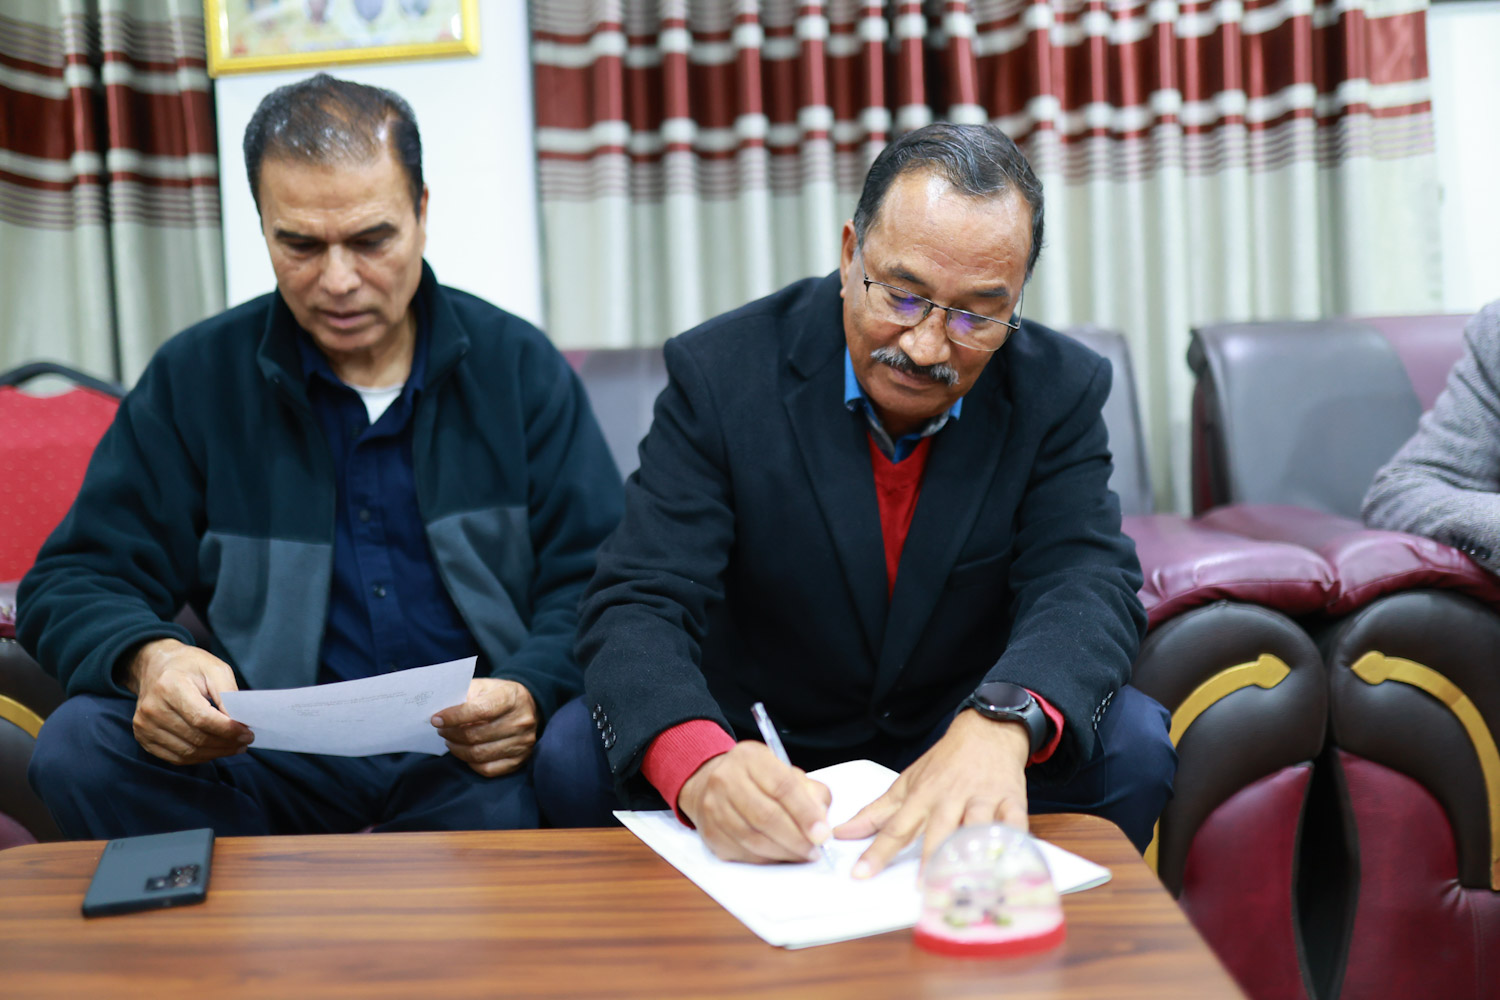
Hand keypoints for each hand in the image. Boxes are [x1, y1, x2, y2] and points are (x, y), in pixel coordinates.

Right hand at [123, 638, 252, 764]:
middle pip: (196, 738)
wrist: (155, 666)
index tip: (247, 734)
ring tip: (234, 747)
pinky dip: (199, 757)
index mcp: (170, 686)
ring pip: (187, 752)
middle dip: (226, 744)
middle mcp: (152, 708)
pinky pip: (175, 757)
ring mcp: (144, 725)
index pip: (202, 718)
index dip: (227, 730)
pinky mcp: (143, 737)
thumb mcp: (215, 669)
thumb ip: (228, 694)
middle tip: (245, 742)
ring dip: (215, 753)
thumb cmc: (189, 666)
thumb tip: (239, 722)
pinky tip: (214, 750)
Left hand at [431, 678, 538, 776]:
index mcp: (511, 697)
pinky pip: (487, 769)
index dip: (454, 716)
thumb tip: (440, 710)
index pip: (480, 710)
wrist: (526, 707)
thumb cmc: (498, 696)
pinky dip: (470, 763)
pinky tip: (465, 752)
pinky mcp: (520, 760)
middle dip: (452, 734)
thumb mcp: (484, 686)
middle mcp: (521, 721)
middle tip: (442, 730)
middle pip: (476, 735)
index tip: (436, 719)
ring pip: (479, 754)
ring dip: (457, 749)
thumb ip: (464, 694)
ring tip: (450, 740)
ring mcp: (522, 743)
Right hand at [677, 741, 833, 863]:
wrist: (713, 784)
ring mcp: (714, 806)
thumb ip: (810, 793)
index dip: (805, 813)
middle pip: (766, 816)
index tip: (822, 834)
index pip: (782, 786)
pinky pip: (743, 852)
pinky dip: (766, 859)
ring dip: (783, 852)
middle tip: (815, 850)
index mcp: (751, 757)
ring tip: (802, 855)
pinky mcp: (709, 832)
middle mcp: (726, 778)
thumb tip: (821, 824)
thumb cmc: (759, 780)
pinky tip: (780, 855)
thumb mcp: (786, 772)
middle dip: (796, 838)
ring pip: (753, 839)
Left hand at [835, 709, 1029, 877]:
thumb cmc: (944, 763)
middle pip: (938, 831)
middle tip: (921, 889)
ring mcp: (982, 799)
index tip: (861, 874)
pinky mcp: (1011, 801)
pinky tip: (1010, 862)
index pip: (895, 827)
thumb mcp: (907, 783)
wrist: (986, 731)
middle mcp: (951, 798)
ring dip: (971, 853)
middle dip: (929, 859)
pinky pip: (1014, 824)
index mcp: (922, 795)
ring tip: (967, 882)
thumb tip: (843, 833)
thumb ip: (876, 813)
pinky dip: (1014, 841)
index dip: (877, 852)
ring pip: (976, 828)